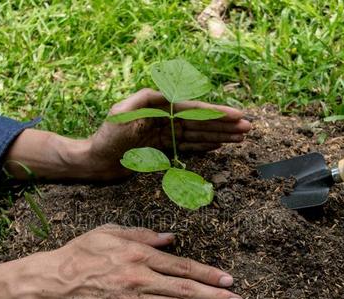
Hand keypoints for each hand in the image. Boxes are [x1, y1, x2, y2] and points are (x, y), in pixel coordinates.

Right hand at [36, 225, 243, 298]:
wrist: (52, 281)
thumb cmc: (81, 252)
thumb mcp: (110, 232)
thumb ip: (143, 234)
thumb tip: (171, 238)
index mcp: (139, 255)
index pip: (182, 266)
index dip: (208, 274)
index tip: (228, 279)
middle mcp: (139, 279)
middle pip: (185, 290)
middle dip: (215, 297)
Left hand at [83, 88, 251, 179]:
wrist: (95, 162)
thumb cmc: (105, 138)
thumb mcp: (120, 114)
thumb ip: (143, 100)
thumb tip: (169, 91)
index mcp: (158, 107)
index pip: (193, 110)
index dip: (216, 113)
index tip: (236, 116)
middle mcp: (164, 118)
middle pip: (200, 121)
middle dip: (224, 125)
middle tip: (248, 128)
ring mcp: (164, 133)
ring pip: (197, 134)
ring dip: (219, 135)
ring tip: (240, 137)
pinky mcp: (161, 148)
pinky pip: (187, 146)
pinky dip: (203, 146)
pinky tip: (219, 145)